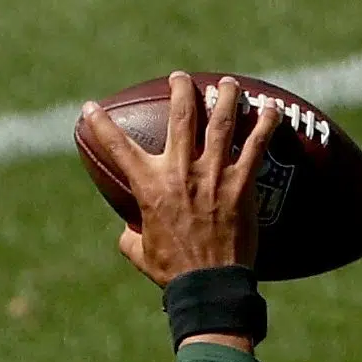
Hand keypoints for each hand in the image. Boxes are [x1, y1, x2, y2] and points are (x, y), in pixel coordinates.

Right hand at [82, 72, 281, 286]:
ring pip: (221, 121)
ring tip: (227, 83)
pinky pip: (257, 146)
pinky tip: (271, 109)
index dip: (101, 124)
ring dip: (225, 96)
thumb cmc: (171, 270)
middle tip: (180, 77)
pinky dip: (265, 124)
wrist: (208, 283)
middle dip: (180, 89)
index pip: (118, 147)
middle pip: (181, 115)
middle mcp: (180, 172)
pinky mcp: (241, 184)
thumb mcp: (138, 251)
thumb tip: (129, 227)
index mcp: (149, 187)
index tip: (90, 107)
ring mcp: (213, 174)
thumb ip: (130, 232)